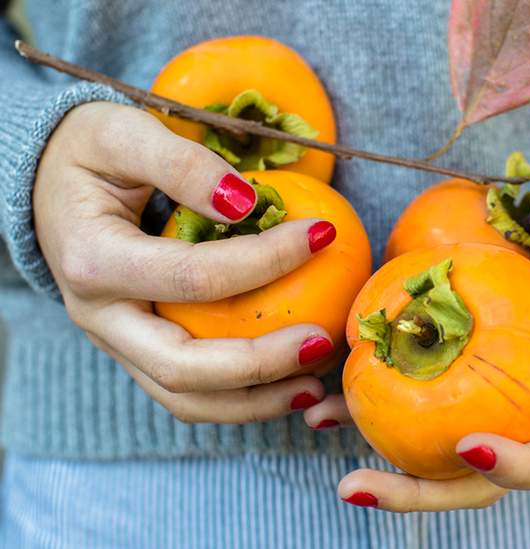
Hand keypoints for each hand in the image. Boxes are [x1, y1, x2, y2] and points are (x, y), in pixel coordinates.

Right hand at [35, 102, 337, 422]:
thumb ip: (181, 164)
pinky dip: (239, 397)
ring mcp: (116, 343)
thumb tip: (247, 204)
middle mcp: (99, 317)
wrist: (45, 185)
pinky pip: (188, 390)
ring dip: (254, 402)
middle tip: (321, 343)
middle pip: (183, 368)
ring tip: (315, 387)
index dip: (267, 260)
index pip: (194, 277)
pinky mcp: (136, 350)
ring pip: (185, 398)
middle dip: (260, 364)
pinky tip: (288, 383)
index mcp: (94, 262)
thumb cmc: (88, 154)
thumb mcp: (123, 133)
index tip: (322, 234)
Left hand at [310, 262, 529, 510]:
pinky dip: (377, 383)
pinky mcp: (477, 366)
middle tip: (352, 485)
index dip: (515, 467)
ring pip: (432, 433)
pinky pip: (423, 383)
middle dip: (415, 489)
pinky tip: (330, 372)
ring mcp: (501, 399)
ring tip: (314, 419)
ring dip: (373, 432)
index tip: (468, 447)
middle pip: (472, 476)